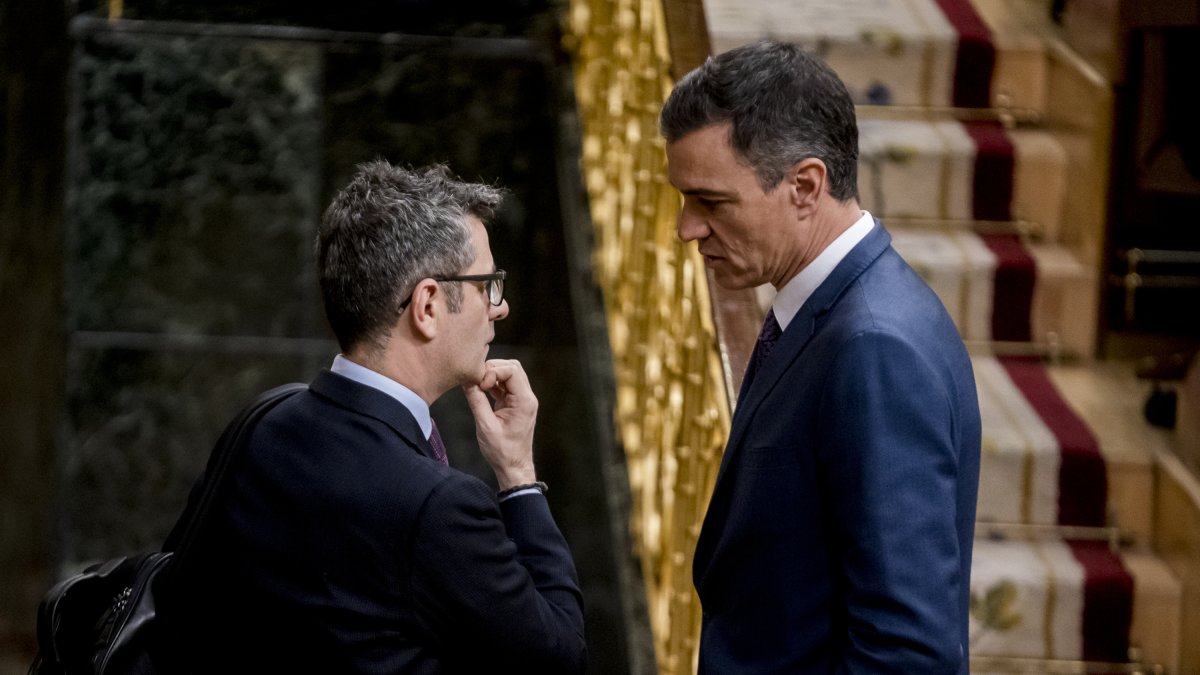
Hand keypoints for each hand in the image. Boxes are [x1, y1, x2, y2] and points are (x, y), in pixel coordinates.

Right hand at [463, 359, 537, 489]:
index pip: (512, 370)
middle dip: (492, 369)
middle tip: (477, 381)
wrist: (513, 467)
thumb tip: (466, 381)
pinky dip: (492, 384)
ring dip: (492, 375)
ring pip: (509, 374)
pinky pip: (505, 385)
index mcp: (524, 401)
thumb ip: (476, 401)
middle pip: (512, 367)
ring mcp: (522, 400)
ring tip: (477, 385)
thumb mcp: (485, 426)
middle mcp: (527, 397)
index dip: (493, 372)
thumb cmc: (502, 452)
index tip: (480, 385)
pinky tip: (480, 390)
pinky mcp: (514, 404)